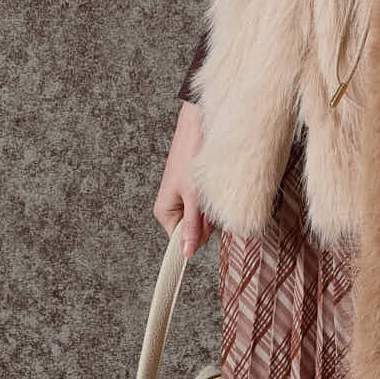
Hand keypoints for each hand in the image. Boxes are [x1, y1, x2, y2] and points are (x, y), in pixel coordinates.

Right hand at [154, 99, 217, 257]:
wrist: (198, 126)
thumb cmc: (192, 157)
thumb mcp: (194, 197)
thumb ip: (192, 227)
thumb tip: (186, 253)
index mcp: (165, 211)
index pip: (181, 241)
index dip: (197, 236)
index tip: (206, 223)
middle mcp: (172, 206)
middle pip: (195, 229)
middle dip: (207, 220)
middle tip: (209, 199)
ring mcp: (184, 197)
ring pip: (204, 216)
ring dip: (212, 207)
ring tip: (211, 187)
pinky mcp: (195, 189)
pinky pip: (207, 203)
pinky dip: (214, 198)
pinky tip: (214, 184)